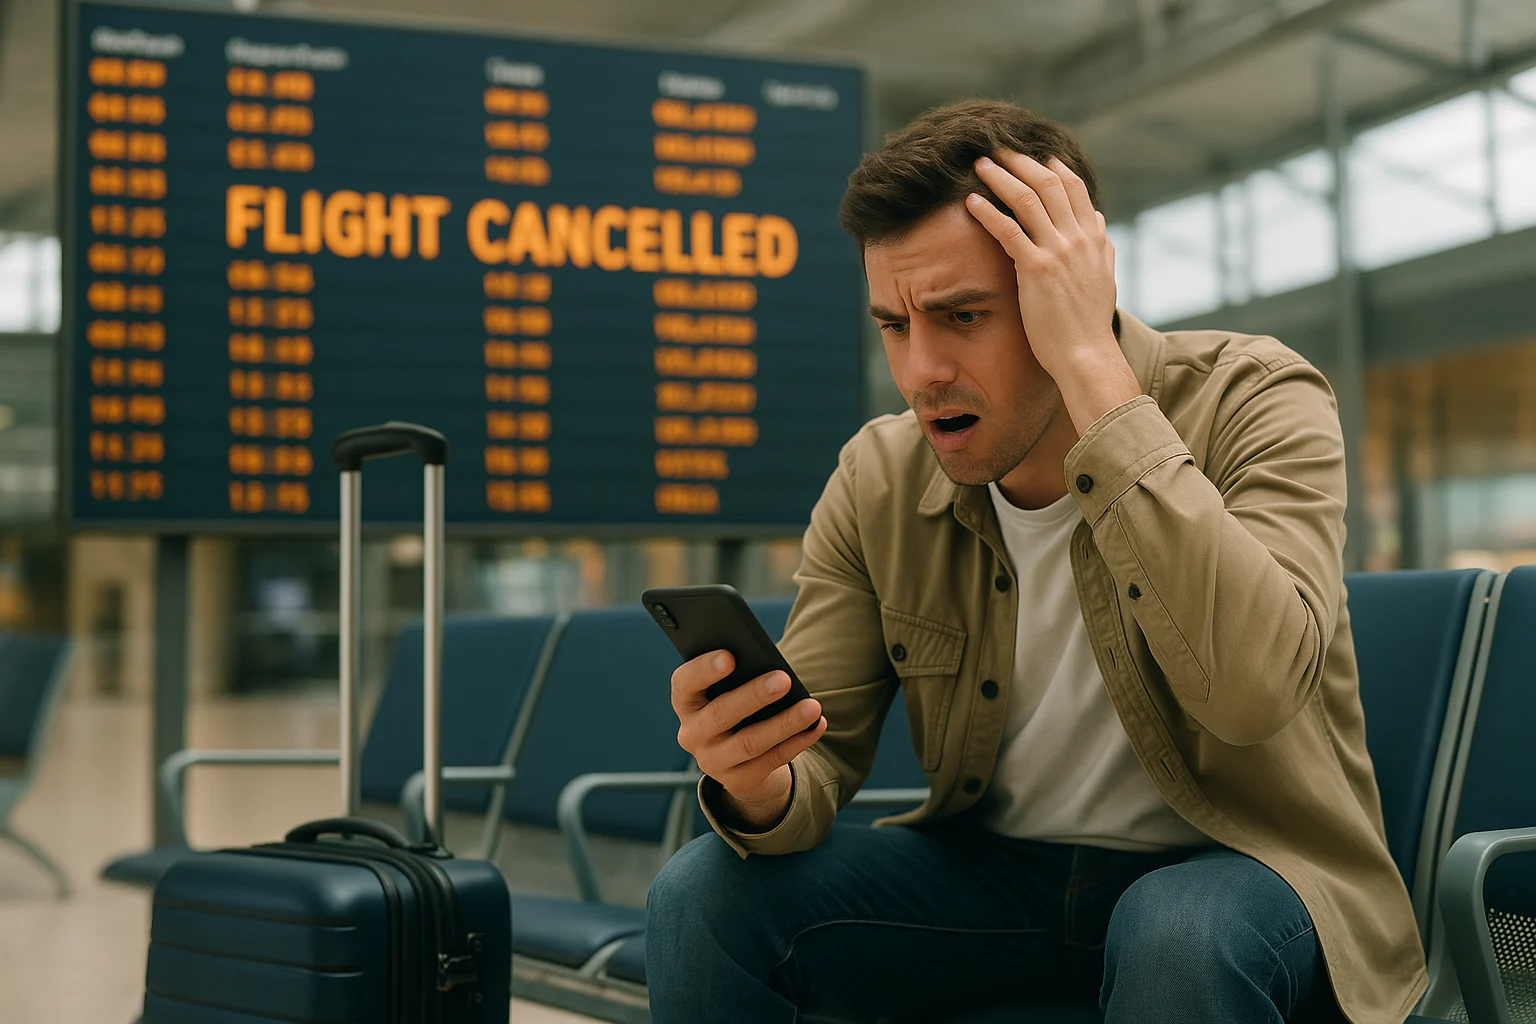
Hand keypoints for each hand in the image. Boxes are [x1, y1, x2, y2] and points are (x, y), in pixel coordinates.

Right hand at [670, 649, 825, 830]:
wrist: (738, 759)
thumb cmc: (737, 706)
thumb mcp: (729, 691)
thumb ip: (739, 677)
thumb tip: (772, 668)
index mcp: (686, 702)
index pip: (684, 683)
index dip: (704, 670)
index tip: (730, 656)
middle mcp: (692, 734)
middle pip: (721, 714)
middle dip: (754, 695)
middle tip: (784, 679)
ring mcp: (713, 761)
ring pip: (750, 742)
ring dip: (784, 723)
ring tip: (812, 707)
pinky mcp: (738, 781)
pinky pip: (772, 761)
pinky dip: (797, 742)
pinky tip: (816, 726)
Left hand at [967, 152, 1139, 431]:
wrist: (1086, 354)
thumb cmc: (1089, 324)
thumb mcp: (1103, 278)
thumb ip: (1101, 247)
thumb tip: (1098, 222)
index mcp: (1094, 239)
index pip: (1075, 189)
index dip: (1054, 168)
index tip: (1036, 155)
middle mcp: (1078, 238)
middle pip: (1048, 184)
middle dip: (1021, 162)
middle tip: (998, 149)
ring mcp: (1058, 252)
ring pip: (1027, 200)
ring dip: (1002, 177)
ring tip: (980, 165)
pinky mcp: (1036, 269)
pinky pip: (1008, 231)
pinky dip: (989, 212)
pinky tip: (971, 202)